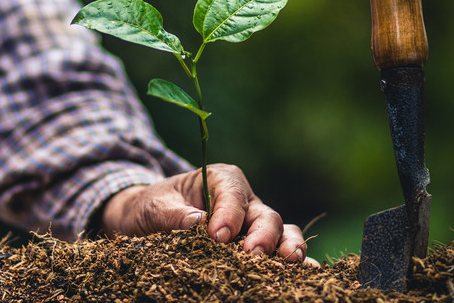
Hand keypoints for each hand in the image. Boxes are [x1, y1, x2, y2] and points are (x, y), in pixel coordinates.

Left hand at [101, 163, 318, 265]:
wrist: (146, 221)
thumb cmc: (152, 207)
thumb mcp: (154, 207)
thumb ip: (174, 214)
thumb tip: (198, 223)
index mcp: (221, 179)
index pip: (233, 194)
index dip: (229, 215)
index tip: (218, 237)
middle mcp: (243, 200)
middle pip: (264, 214)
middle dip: (263, 235)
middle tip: (252, 255)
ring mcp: (252, 224)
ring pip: (280, 232)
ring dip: (287, 246)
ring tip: (290, 262)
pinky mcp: (252, 245)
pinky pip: (277, 252)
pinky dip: (291, 262)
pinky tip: (306, 274)